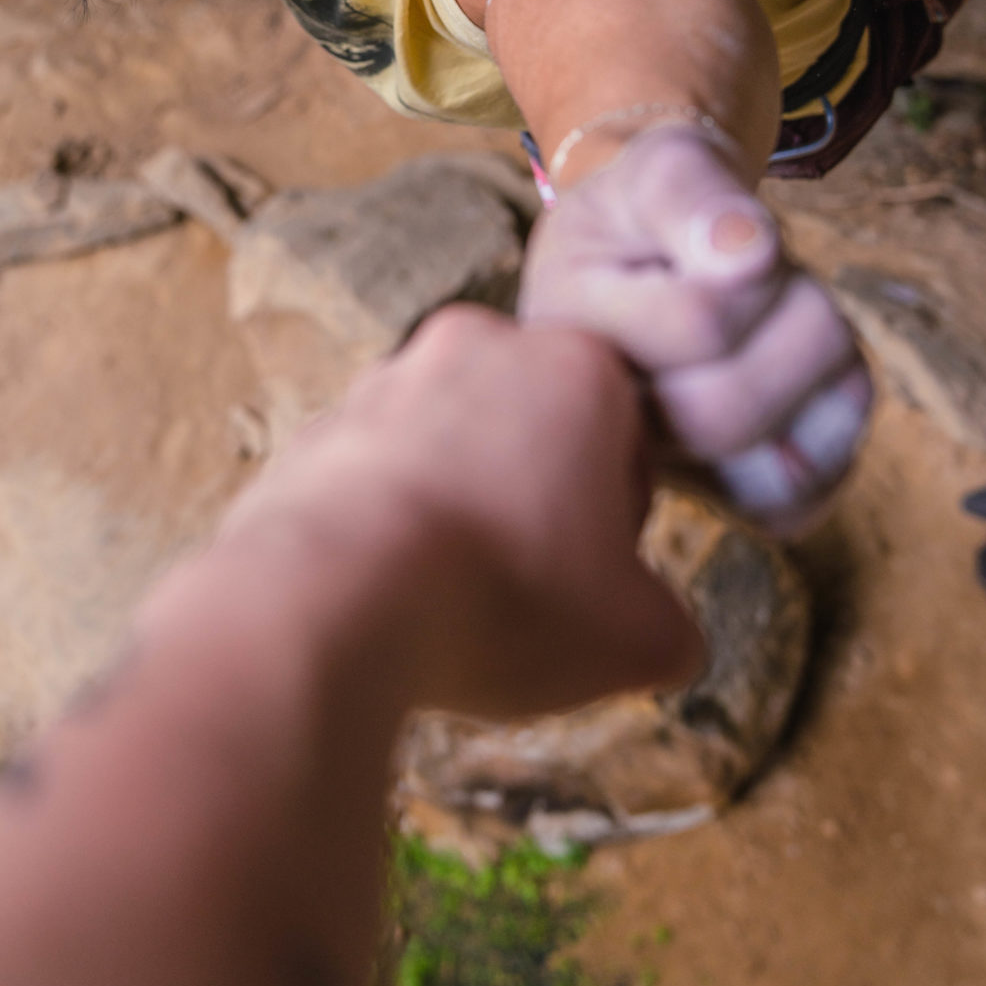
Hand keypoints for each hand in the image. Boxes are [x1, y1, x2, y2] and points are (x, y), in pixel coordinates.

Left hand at [212, 304, 704, 720]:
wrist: (326, 598)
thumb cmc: (503, 598)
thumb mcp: (634, 639)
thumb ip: (670, 628)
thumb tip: (665, 639)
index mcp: (576, 367)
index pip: (628, 437)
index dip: (622, 521)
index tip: (599, 581)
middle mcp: (478, 347)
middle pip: (534, 432)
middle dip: (537, 505)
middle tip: (531, 593)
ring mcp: (385, 382)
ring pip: (450, 450)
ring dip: (460, 512)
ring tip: (453, 604)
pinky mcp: (314, 428)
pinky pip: (373, 479)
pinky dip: (385, 527)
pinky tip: (388, 598)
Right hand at [518, 128, 873, 535]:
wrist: (644, 249)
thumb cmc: (651, 207)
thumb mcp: (660, 164)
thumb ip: (692, 194)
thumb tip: (748, 253)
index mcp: (568, 332)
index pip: (700, 323)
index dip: (757, 268)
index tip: (744, 234)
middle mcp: (597, 422)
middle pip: (728, 413)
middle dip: (801, 323)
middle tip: (788, 273)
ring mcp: (656, 470)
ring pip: (770, 470)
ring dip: (823, 377)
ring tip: (795, 318)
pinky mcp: (713, 498)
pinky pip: (789, 507)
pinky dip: (831, 441)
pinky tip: (815, 379)